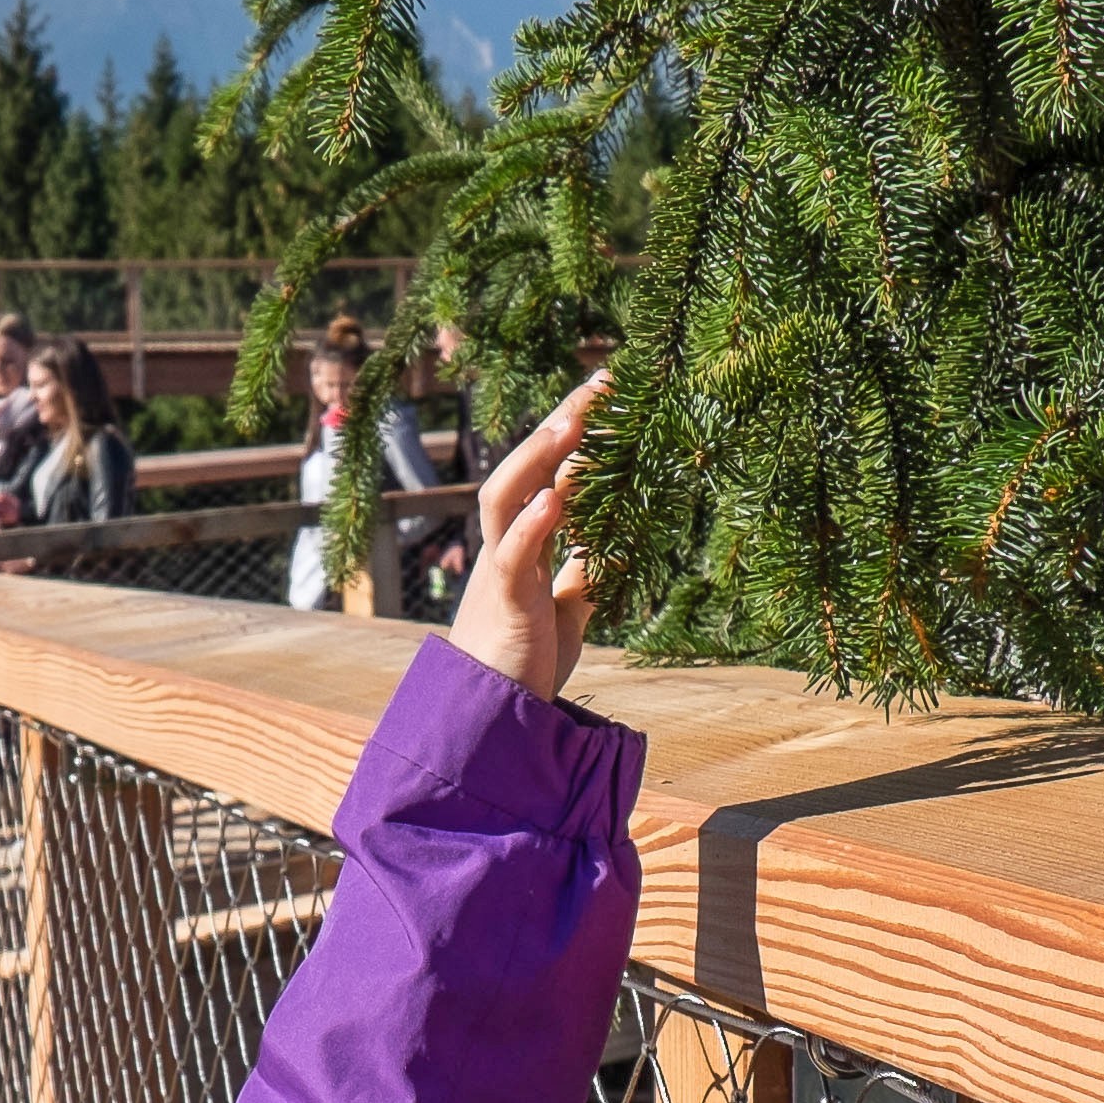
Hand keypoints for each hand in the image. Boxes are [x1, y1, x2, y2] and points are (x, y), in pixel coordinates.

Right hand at [443, 374, 602, 701]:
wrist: (491, 717)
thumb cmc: (524, 663)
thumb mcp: (566, 611)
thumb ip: (582, 576)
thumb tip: (612, 546)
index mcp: (524, 546)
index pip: (548, 474)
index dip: (575, 434)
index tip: (608, 393)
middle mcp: (506, 548)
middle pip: (524, 470)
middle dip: (560, 425)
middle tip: (601, 385)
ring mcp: (500, 572)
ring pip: (504, 499)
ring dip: (535, 460)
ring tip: (571, 424)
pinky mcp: (502, 604)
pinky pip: (511, 557)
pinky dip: (531, 525)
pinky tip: (555, 498)